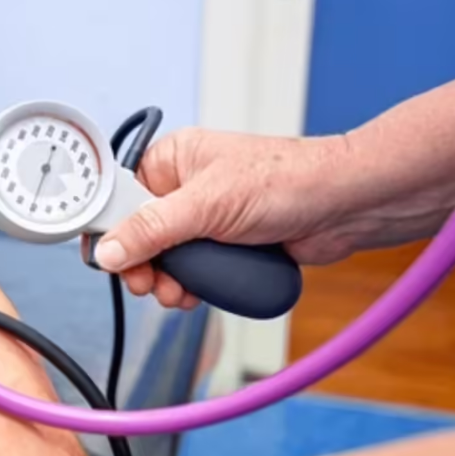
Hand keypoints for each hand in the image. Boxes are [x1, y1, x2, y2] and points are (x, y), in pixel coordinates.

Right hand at [91, 129, 351, 308]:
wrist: (346, 206)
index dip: (109, 230)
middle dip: (141, 264)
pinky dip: (191, 286)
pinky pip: (193, 271)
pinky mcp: (225, 245)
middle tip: (148, 284)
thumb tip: (107, 252)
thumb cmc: (287, 180)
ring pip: (165, 258)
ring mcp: (205, 218)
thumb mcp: (207, 205)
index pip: (118, 195)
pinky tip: (196, 294)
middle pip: (137, 233)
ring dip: (166, 281)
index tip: (108, 260)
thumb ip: (151, 230)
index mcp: (171, 161)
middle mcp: (184, 188)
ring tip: (177, 293)